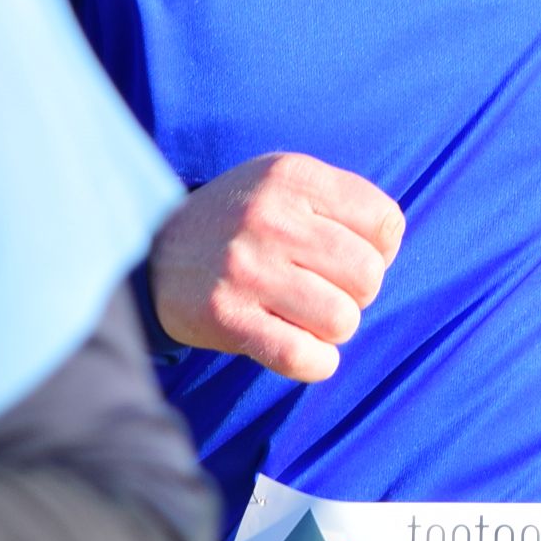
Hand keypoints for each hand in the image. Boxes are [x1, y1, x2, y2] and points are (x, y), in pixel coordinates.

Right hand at [148, 152, 404, 381]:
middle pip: (368, 276)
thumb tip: (388, 249)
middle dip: (357, 294)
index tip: (348, 256)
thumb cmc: (238, 219)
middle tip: (326, 291)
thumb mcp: (282, 183)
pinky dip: (314, 363)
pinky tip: (300, 349)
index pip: (385, 222)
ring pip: (341, 320)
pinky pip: (301, 356)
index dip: (380, 249)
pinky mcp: (225, 315)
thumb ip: (339, 202)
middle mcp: (269, 217)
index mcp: (291, 177)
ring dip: (332, 329)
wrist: (151, 248)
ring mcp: (246, 267)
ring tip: (306, 317)